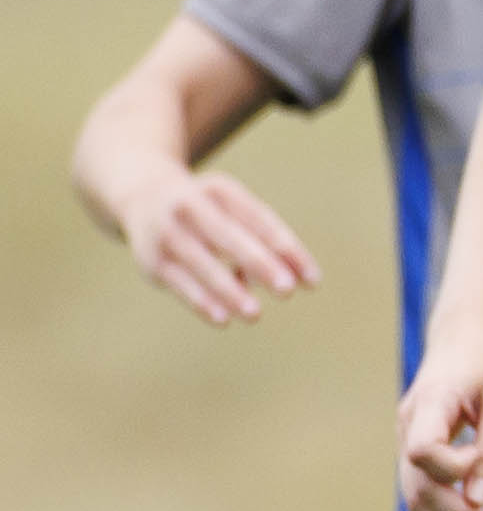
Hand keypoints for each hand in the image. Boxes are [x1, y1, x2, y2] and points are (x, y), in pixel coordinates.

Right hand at [120, 165, 319, 325]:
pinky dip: (200, 301)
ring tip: (255, 314)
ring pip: (200, 263)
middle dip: (258, 263)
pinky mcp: (151, 260)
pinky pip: (179, 283)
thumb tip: (300, 280)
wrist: (141, 195)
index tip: (313, 281)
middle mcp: (190, 207)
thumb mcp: (235, 211)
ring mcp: (167, 233)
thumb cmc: (209, 210)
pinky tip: (223, 319)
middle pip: (228, 237)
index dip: (287, 250)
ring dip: (228, 289)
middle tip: (286, 290)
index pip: (260, 220)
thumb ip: (267, 241)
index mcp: (221, 190)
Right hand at [396, 317, 482, 510]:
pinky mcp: (415, 452)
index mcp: (430, 403)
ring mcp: (406, 440)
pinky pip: (421, 491)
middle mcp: (408, 425)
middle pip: (418, 485)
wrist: (463, 337)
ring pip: (414, 497)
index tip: (480, 458)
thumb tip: (479, 499)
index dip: (451, 467)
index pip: (422, 450)